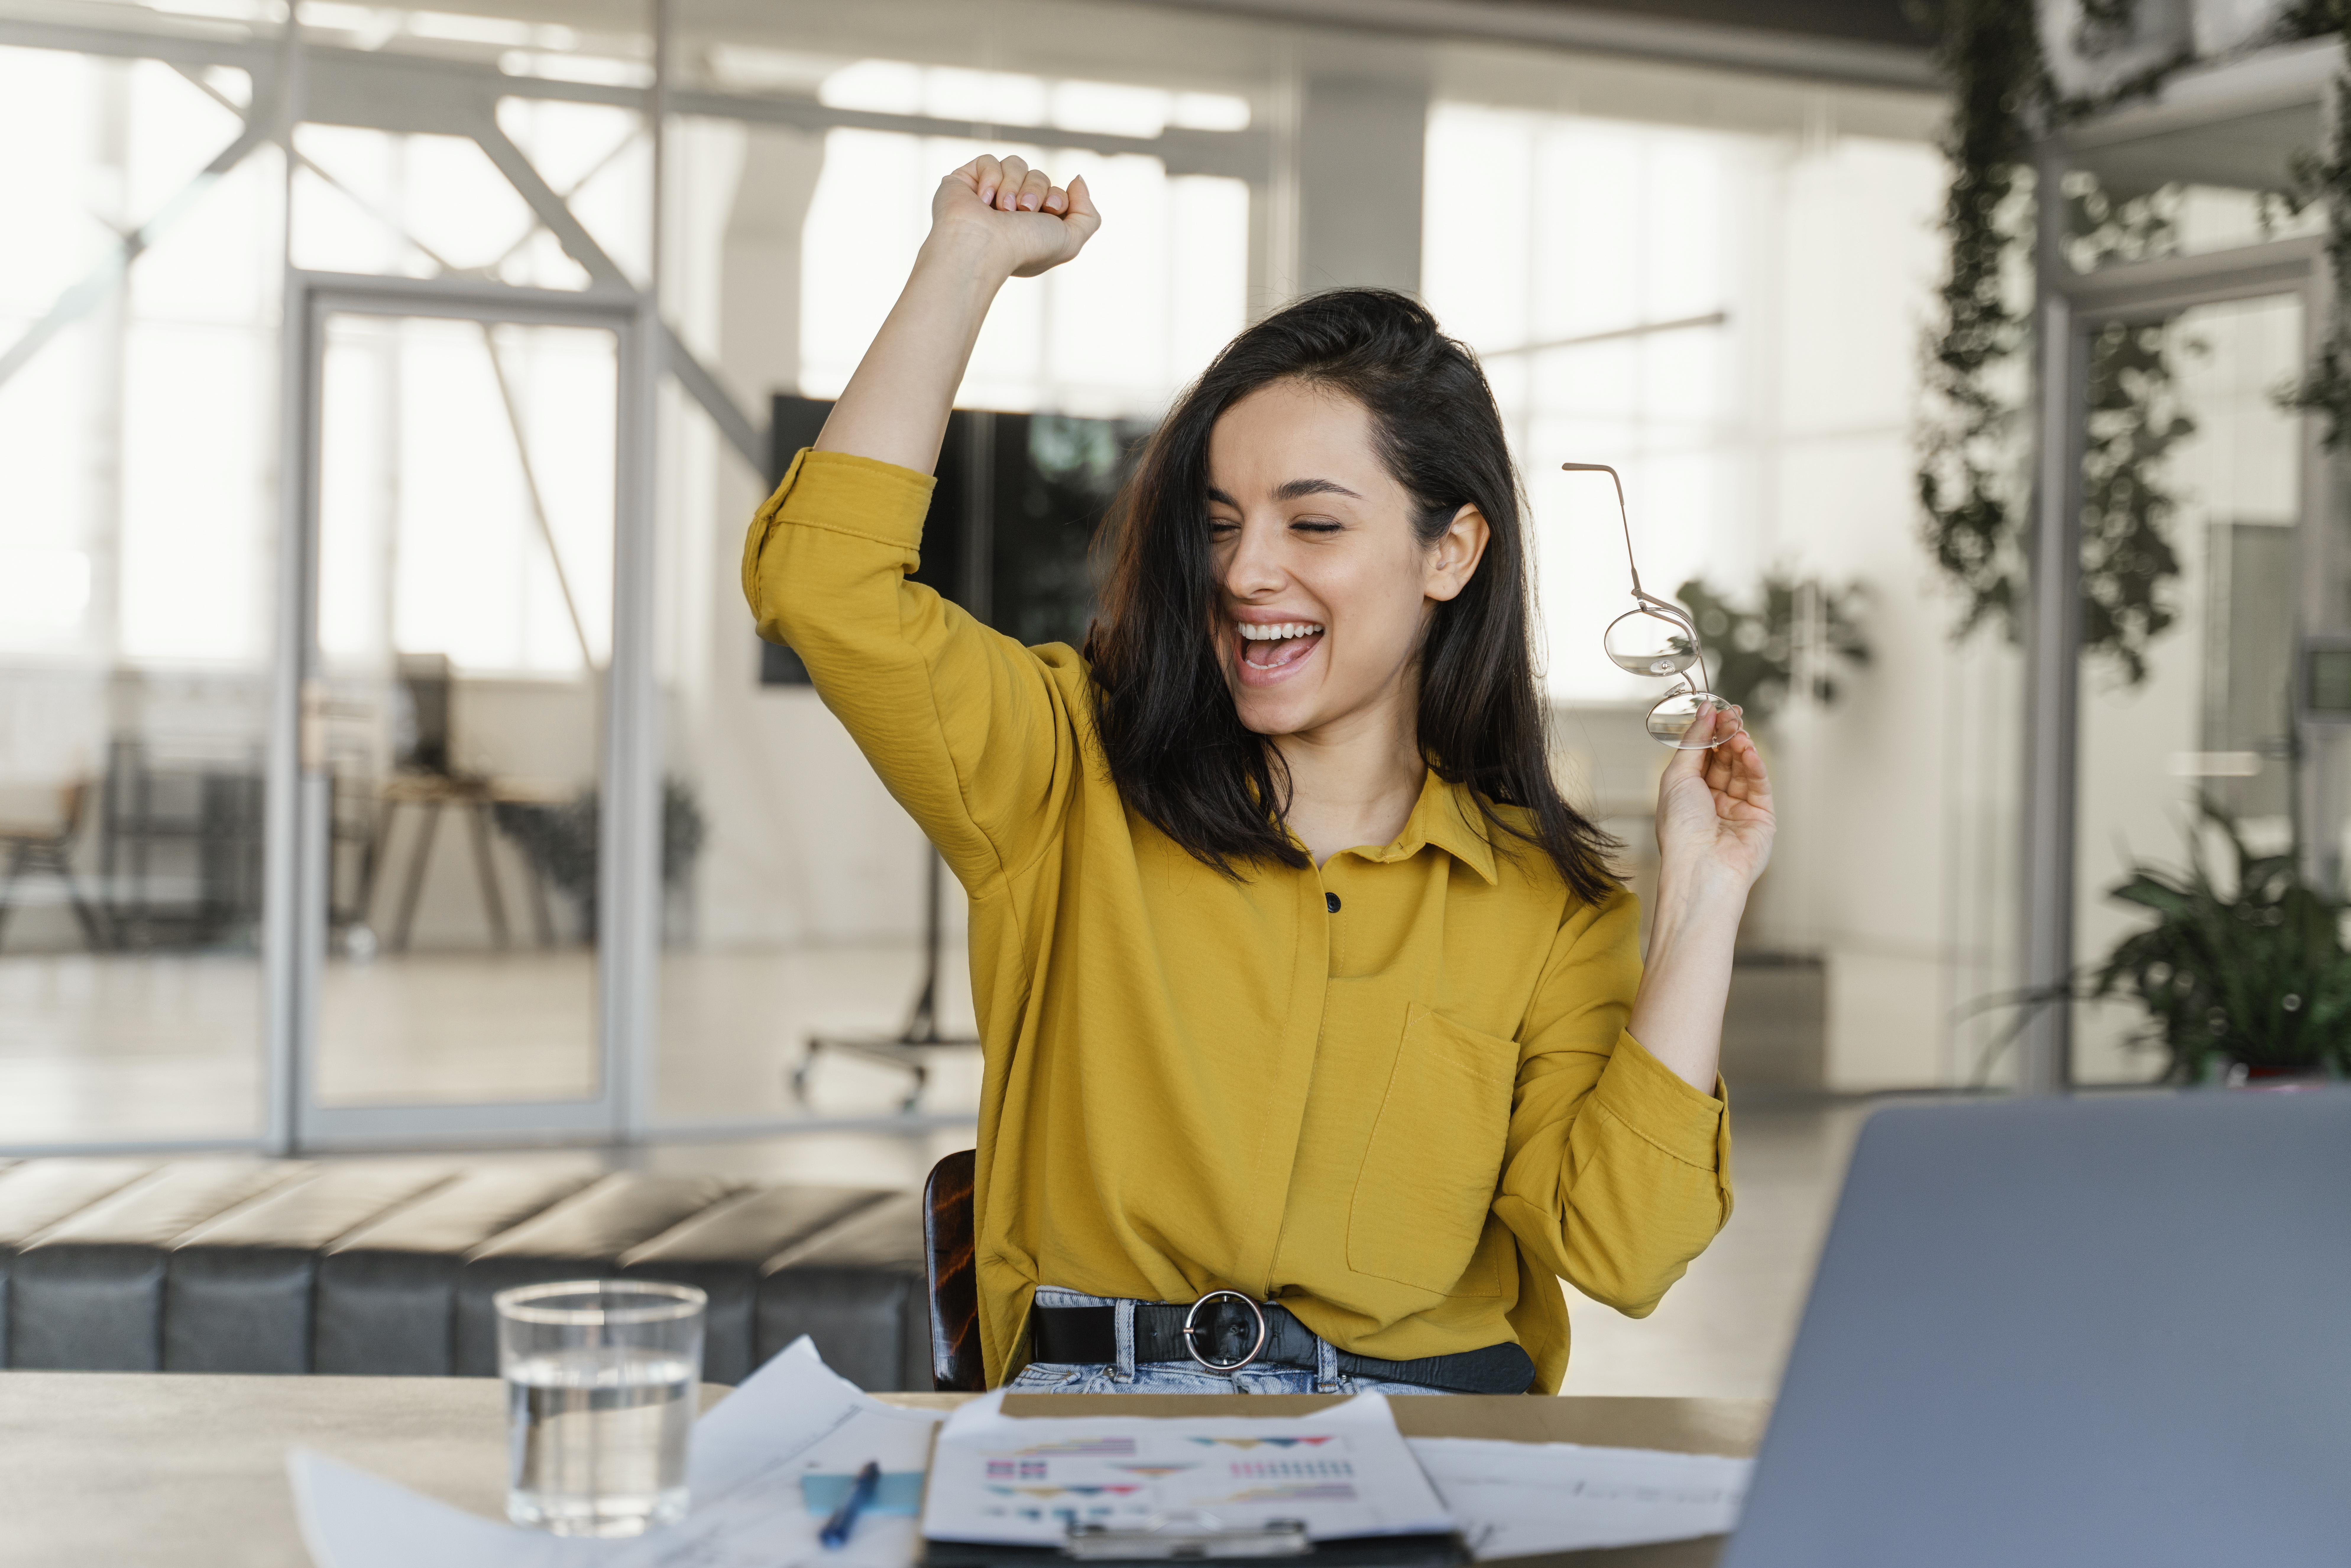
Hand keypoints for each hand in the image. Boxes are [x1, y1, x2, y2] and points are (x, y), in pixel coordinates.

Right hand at [927, 155, 1100, 280]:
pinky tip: (984, 201)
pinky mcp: (966, 181)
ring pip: (1015, 164)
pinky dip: (991, 178)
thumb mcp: (1071, 240)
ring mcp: (988, 194)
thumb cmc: (1025, 248)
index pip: (1056, 193)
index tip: (1051, 211)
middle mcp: (1011, 210)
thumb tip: (1076, 180)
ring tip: (1003, 209)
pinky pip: (988, 160)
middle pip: (1038, 176)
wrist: (984, 247)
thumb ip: (1088, 214)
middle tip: (1024, 211)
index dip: (1058, 198)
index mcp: (1034, 226)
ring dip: (1014, 186)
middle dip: (1036, 191)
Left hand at [1653, 704, 1774, 899]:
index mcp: (1688, 793)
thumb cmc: (1681, 829)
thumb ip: (1694, 742)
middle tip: (1733, 717)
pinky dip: (1756, 766)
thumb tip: (1705, 711)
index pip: (1703, 754)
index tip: (1717, 709)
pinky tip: (1750, 752)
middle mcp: (1713, 800)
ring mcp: (1738, 808)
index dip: (1710, 732)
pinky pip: (1760, 785)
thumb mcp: (1677, 777)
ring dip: (1742, 748)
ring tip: (1739, 734)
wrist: (1701, 867)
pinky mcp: (1761, 817)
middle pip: (1725, 758)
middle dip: (1728, 735)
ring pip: (1744, 769)